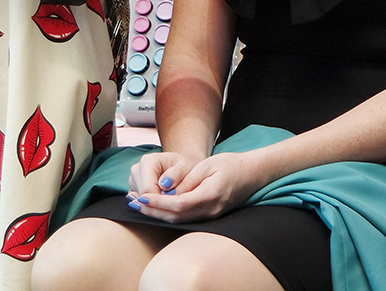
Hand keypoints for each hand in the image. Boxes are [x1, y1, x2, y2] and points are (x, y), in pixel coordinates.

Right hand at [127, 150, 200, 199]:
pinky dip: (153, 204)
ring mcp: (133, 181)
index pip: (147, 190)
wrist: (181, 168)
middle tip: (175, 199)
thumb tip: (165, 186)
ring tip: (171, 196)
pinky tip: (164, 197)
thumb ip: (177, 175)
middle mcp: (136, 170)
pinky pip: (141, 204)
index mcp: (147, 161)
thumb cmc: (184, 167)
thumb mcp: (186, 167)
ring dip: (156, 204)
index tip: (174, 201)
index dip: (161, 200)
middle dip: (159, 202)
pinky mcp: (134, 191)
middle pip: (143, 197)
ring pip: (141, 202)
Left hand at [128, 151, 263, 223]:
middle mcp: (210, 210)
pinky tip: (157, 208)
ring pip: (179, 220)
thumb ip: (188, 180)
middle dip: (152, 211)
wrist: (252, 173)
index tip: (141, 196)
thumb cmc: (231, 164)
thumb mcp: (208, 165)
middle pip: (176, 217)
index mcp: (210, 195)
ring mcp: (210, 216)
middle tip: (133, 203)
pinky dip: (168, 214)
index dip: (157, 203)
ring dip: (158, 214)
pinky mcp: (208, 216)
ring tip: (139, 205)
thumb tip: (169, 192)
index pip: (178, 205)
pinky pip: (185, 218)